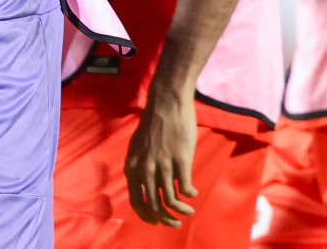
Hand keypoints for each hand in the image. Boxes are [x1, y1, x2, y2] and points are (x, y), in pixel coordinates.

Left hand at [124, 92, 198, 227]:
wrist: (166, 103)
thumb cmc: (153, 123)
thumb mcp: (137, 146)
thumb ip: (140, 165)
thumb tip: (146, 185)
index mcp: (132, 165)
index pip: (136, 200)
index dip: (146, 215)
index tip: (156, 221)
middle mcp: (145, 168)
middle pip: (154, 205)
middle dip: (166, 219)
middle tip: (176, 223)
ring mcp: (163, 165)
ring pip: (171, 201)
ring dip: (181, 210)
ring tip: (189, 211)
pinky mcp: (180, 160)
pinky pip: (185, 188)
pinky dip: (190, 195)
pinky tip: (193, 192)